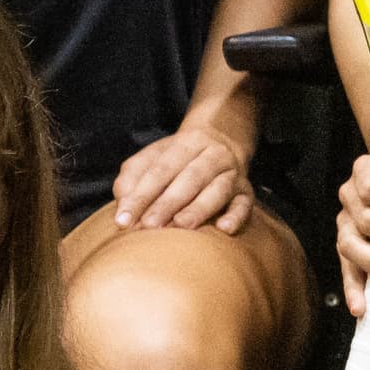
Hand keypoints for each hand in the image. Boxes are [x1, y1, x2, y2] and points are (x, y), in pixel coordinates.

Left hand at [108, 119, 256, 232]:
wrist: (223, 141)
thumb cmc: (179, 158)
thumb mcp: (154, 157)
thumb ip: (134, 177)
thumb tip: (123, 206)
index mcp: (187, 144)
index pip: (160, 170)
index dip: (141, 195)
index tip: (124, 220)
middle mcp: (213, 155)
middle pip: (190, 178)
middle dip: (168, 203)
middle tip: (149, 226)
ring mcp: (233, 173)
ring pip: (218, 190)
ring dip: (199, 208)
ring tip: (181, 225)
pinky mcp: (246, 192)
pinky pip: (245, 204)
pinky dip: (237, 215)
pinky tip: (225, 228)